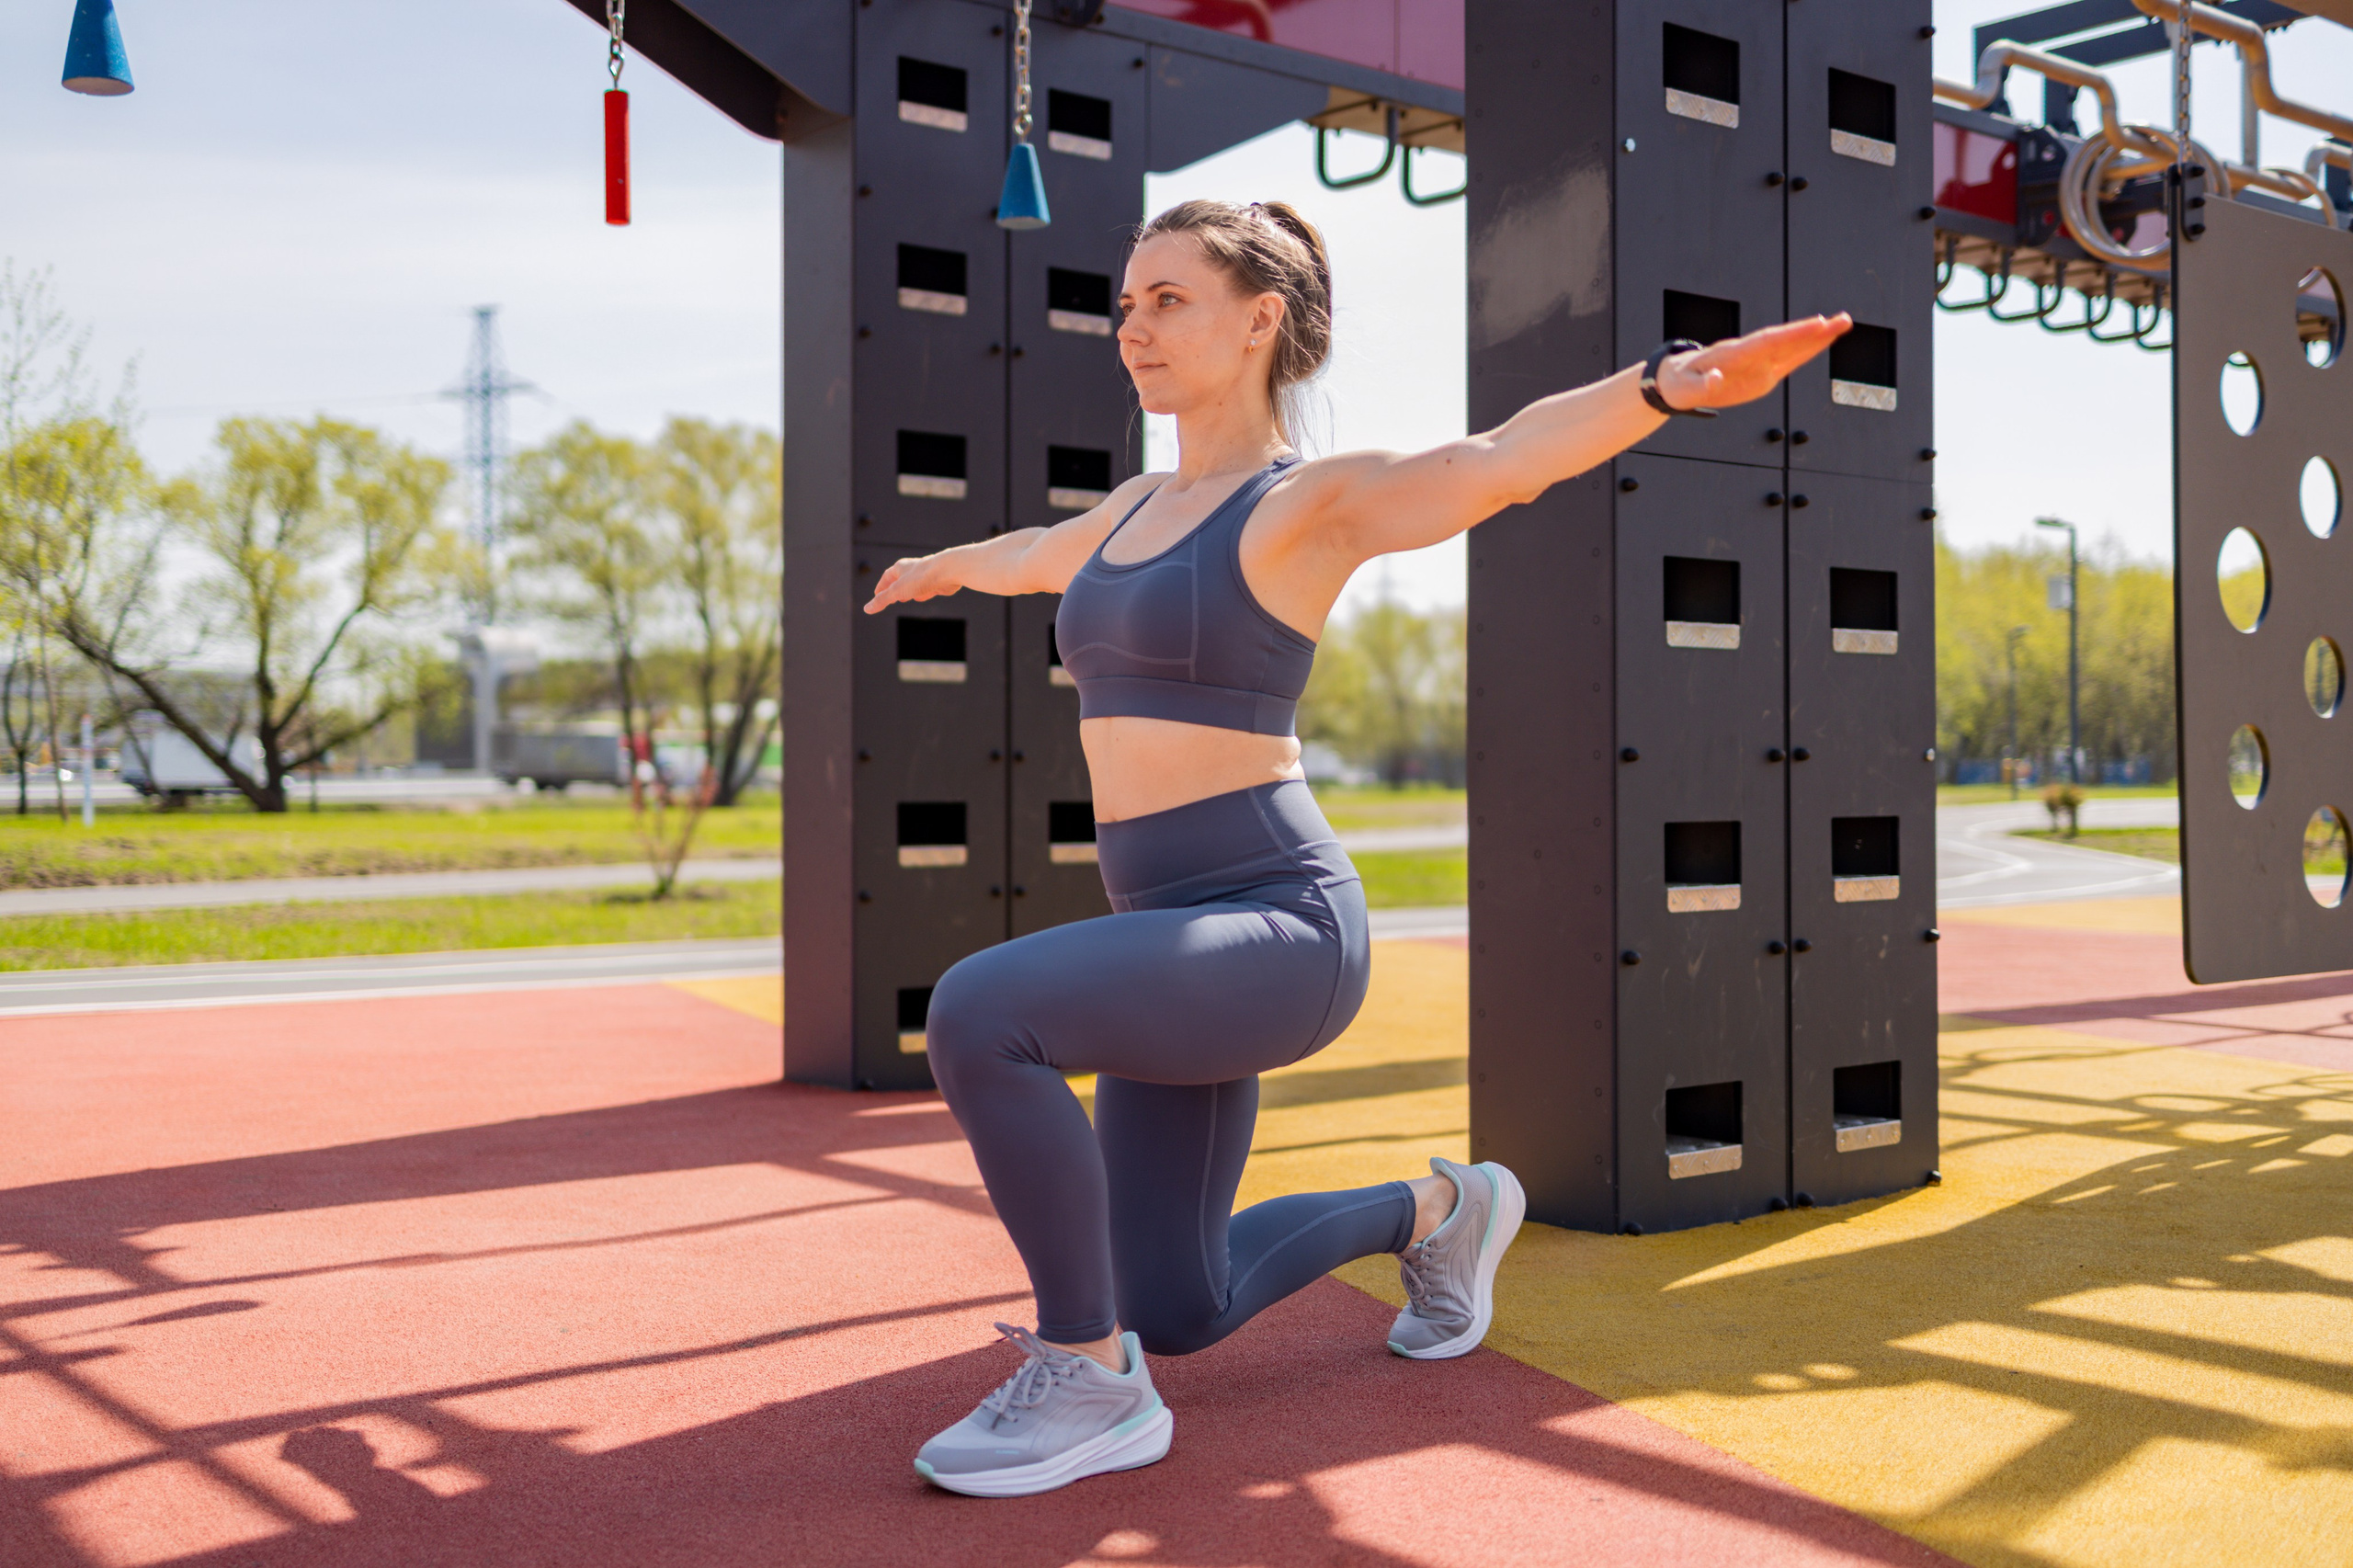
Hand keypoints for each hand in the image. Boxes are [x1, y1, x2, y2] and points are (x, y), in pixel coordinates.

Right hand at [863, 552, 962, 612]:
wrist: (948, 571)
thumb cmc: (921, 578)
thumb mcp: (897, 591)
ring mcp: (926, 575)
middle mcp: (912, 570)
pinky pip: (927, 588)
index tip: (877, 594)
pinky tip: (923, 597)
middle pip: (900, 579)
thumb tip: (867, 609)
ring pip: (914, 584)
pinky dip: (923, 593)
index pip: (887, 577)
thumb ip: (883, 600)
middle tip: (890, 597)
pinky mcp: (937, 582)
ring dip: (909, 591)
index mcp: (900, 568)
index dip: (881, 587)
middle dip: (894, 588)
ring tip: (905, 598)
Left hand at [1659, 313, 1851, 410]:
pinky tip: (1825, 342)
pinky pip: (1788, 361)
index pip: (1768, 341)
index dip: (1794, 334)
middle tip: (1843, 320)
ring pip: (1791, 347)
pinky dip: (1807, 351)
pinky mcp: (1761, 373)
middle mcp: (1749, 353)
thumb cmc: (1679, 383)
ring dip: (1817, 337)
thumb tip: (1718, 379)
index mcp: (1733, 354)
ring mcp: (1757, 362)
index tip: (1818, 325)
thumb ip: (1702, 385)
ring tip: (1843, 324)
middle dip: (1814, 331)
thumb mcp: (1684, 390)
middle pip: (1786, 339)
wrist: (1675, 379)